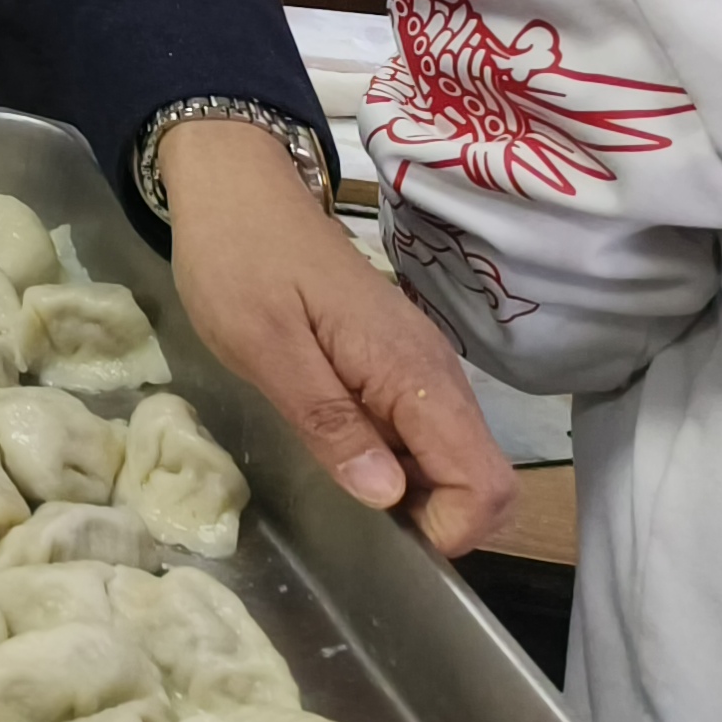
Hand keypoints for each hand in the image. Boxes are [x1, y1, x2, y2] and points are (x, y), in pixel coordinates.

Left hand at [158, 116, 514, 555]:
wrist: (237, 188)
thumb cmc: (239, 262)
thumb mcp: (265, 348)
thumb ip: (329, 420)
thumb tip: (389, 496)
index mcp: (411, 371)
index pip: (485, 480)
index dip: (449, 527)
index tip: (384, 534)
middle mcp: (434, 371)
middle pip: (479, 476)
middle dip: (432, 516)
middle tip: (351, 510)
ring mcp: (420, 365)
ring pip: (452, 457)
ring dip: (411, 489)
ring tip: (335, 475)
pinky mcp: (397, 361)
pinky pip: (421, 429)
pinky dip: (395, 456)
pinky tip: (337, 444)